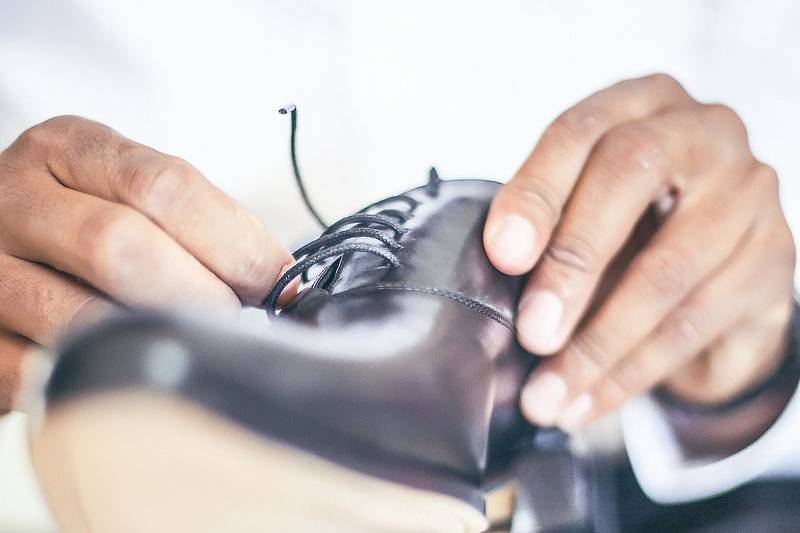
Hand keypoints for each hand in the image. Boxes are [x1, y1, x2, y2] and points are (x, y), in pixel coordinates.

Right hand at [0, 116, 292, 410]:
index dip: (233, 241)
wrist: (1, 261)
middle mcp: (11, 197)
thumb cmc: (88, 233)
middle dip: (199, 294)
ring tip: (196, 351)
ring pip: (79, 316)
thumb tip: (284, 284)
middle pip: (119, 244)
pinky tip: (137, 379)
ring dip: (156, 342)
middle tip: (237, 326)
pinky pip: (41, 373)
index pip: (162, 185)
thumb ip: (198, 224)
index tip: (278, 283)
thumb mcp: (130, 197)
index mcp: (65, 148)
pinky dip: (104, 381)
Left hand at [483, 74, 795, 429]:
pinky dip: (631, 373)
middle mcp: (703, 132)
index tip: (503, 254)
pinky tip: (588, 401)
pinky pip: (693, 325)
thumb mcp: (581, 205)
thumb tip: (501, 257)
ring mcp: (747, 192)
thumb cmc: (628, 222)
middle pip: (629, 176)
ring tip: (549, 394)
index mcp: (642, 104)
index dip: (537, 192)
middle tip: (531, 333)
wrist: (712, 264)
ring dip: (597, 345)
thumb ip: (545, 219)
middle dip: (572, 264)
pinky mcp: (771, 258)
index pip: (581, 131)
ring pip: (666, 270)